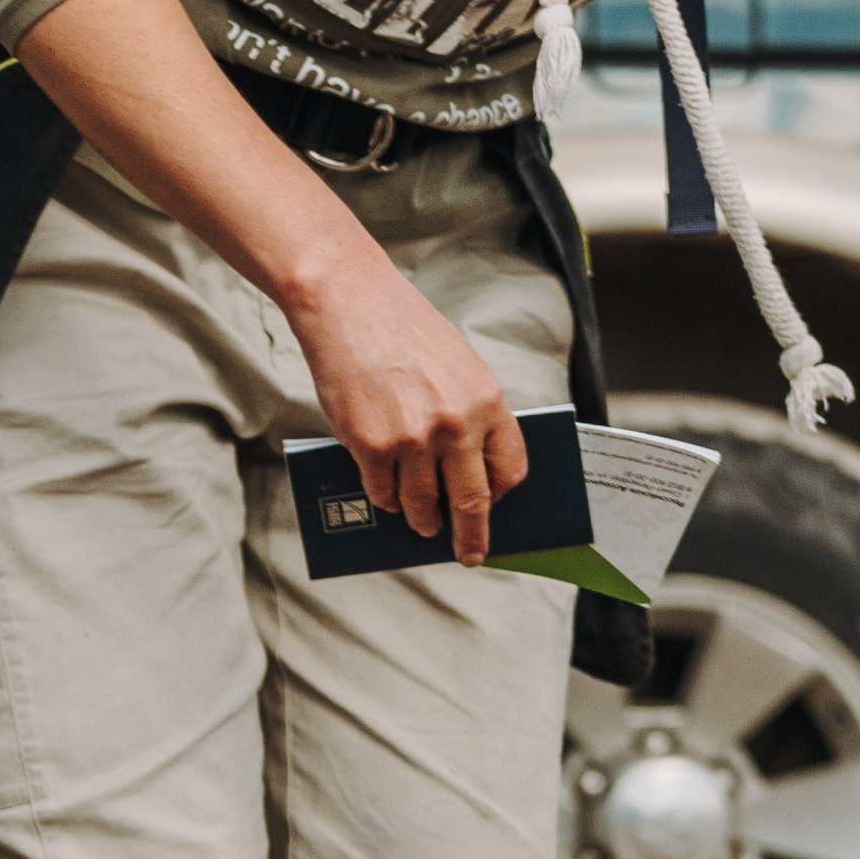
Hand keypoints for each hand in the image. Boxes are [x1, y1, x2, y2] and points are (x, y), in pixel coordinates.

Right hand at [283, 250, 528, 562]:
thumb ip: (471, 414)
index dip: (502, 496)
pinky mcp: (371, 446)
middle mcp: (455, 426)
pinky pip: (382, 492)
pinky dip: (385, 500)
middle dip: (471, 536)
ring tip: (422, 525)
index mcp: (488, 403)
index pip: (510, 471)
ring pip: (422, 505)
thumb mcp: (460, 366)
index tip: (496, 508)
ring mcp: (412, 440)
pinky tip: (387, 497)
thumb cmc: (405, 332)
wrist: (349, 303)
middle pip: (472, 502)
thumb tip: (470, 467)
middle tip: (469, 554)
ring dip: (422, 521)